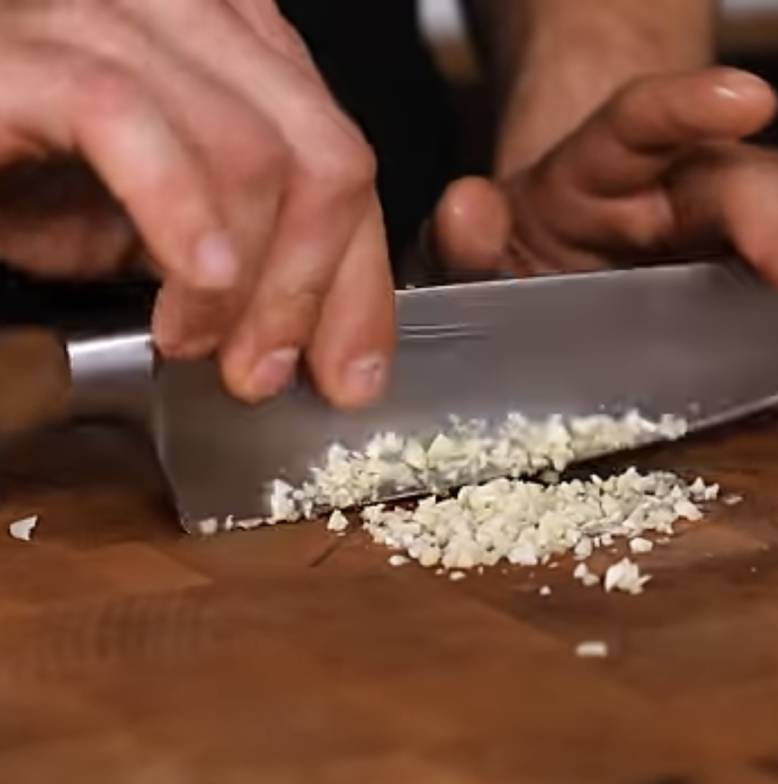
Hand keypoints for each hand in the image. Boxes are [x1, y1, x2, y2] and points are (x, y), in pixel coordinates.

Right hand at [0, 0, 392, 407]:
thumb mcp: (163, 226)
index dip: (361, 281)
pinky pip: (128, 121)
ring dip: (244, 276)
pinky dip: (177, 213)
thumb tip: (324, 336)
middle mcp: (191, 14)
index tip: (352, 372)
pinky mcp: (27, 51)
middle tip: (262, 369)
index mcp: (239, 46)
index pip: (344, 164)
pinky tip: (192, 278)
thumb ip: (252, 255)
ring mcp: (108, 19)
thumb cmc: (18, 175)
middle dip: (309, 287)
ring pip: (250, 147)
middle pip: (325, 156)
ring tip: (198, 342)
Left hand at [433, 68, 777, 319]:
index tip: (746, 101)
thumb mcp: (481, 247)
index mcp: (597, 175)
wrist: (567, 225)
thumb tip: (468, 206)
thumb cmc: (527, 248)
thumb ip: (467, 239)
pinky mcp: (772, 224)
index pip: (638, 124)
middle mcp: (676, 175)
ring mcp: (734, 196)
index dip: (686, 112)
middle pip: (745, 183)